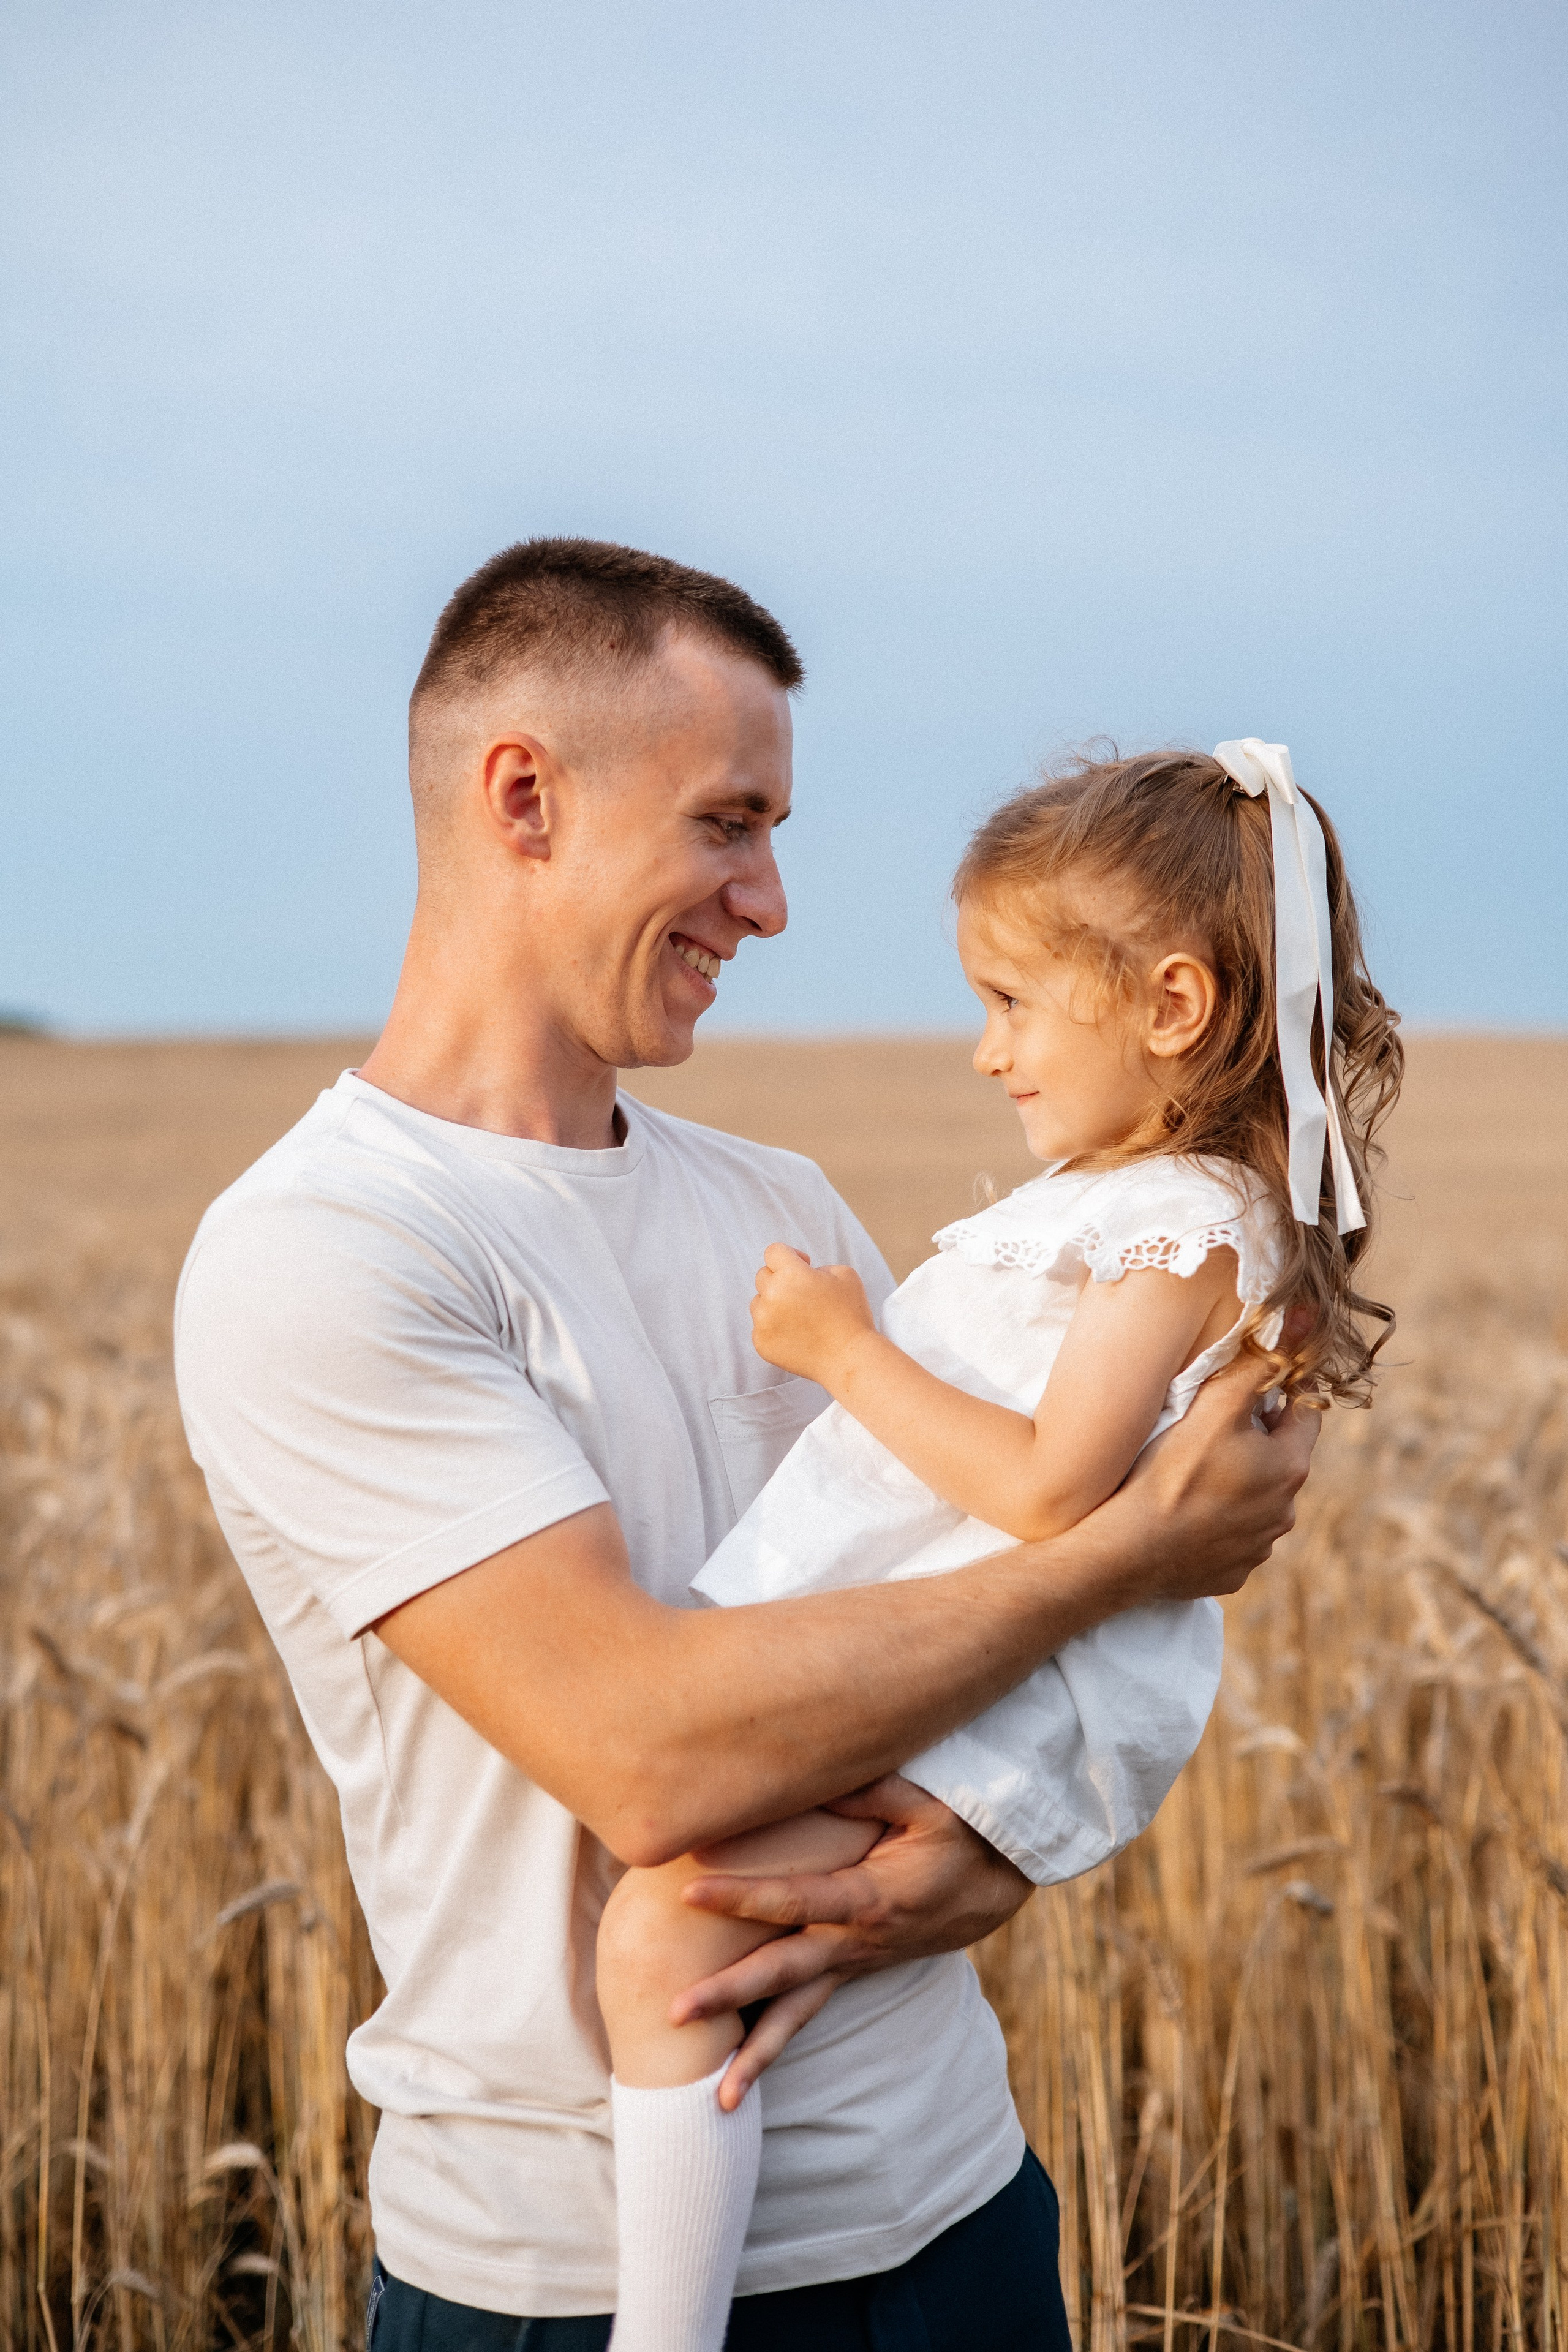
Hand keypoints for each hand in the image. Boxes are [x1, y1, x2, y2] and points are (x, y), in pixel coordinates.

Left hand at [673, 1776, 1030, 2107]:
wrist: (997, 1886)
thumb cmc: (961, 1837)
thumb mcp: (926, 1806)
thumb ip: (869, 1792)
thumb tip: (810, 1776)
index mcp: (868, 1899)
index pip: (793, 1900)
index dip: (742, 1897)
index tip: (690, 1891)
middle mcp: (855, 1942)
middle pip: (784, 1974)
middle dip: (729, 1994)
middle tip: (674, 2012)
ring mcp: (854, 1962)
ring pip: (798, 2013)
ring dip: (755, 2054)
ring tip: (716, 2100)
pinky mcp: (853, 1968)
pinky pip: (809, 2010)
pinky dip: (777, 2044)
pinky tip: (739, 2074)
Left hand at [750, 1244, 875, 1383]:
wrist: (850, 1358)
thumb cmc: (851, 1316)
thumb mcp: (845, 1275)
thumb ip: (818, 1266)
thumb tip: (803, 1271)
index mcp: (791, 1274)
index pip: (774, 1252)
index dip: (790, 1255)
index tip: (803, 1266)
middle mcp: (772, 1296)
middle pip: (763, 1276)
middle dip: (781, 1279)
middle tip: (804, 1294)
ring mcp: (763, 1322)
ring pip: (758, 1302)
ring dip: (774, 1304)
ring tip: (801, 1317)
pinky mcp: (761, 1343)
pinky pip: (760, 1327)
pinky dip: (774, 1328)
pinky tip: (797, 1334)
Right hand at [1103, 1348, 1319, 1605]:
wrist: (1129, 1552)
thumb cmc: (1171, 1473)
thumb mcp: (1215, 1406)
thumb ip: (1258, 1363)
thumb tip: (1303, 1317)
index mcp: (1289, 1468)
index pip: (1303, 1415)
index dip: (1278, 1393)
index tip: (1249, 1385)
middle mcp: (1284, 1512)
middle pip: (1278, 1459)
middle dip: (1254, 1440)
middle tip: (1210, 1428)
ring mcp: (1259, 1547)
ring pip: (1256, 1500)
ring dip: (1236, 1483)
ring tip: (1191, 1472)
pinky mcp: (1233, 1573)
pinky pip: (1231, 1538)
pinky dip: (1215, 1523)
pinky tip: (1183, 1512)